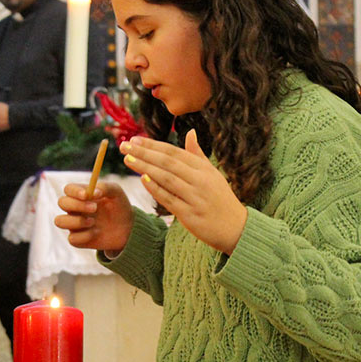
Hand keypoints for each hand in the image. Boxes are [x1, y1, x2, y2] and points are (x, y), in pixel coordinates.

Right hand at [54, 182, 134, 252]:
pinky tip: (97, 233)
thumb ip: (105, 187)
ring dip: (77, 221)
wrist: (127, 229)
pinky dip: (85, 236)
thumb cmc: (119, 207)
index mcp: (81, 195)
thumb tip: (94, 190)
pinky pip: (72, 239)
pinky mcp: (77, 239)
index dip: (74, 191)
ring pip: (60, 221)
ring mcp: (74, 224)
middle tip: (94, 208)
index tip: (87, 195)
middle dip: (77, 205)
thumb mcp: (116, 193)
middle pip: (62, 202)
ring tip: (93, 222)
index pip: (69, 189)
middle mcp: (74, 209)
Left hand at [121, 130, 246, 254]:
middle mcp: (199, 180)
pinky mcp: (189, 215)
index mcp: (203, 168)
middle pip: (168, 162)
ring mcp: (195, 197)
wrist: (236, 228)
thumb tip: (190, 133)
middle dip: (144, 152)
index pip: (174, 152)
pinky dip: (155, 188)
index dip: (153, 145)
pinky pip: (169, 199)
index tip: (135, 139)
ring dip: (145, 167)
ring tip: (128, 159)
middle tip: (125, 145)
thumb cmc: (221, 199)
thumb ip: (198, 154)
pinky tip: (142, 178)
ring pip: (166, 178)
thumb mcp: (213, 174)